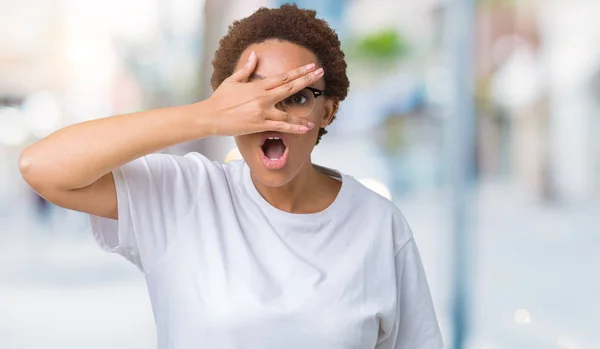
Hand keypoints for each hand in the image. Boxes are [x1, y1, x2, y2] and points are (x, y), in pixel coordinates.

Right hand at [203, 51, 323, 136]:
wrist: (210, 116)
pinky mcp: (259, 124)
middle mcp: (263, 97)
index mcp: (258, 86)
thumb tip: (254, 55)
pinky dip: (294, 128)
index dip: (298, 71)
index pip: (283, 77)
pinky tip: (305, 128)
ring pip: (287, 111)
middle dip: (306, 80)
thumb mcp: (233, 80)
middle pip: (290, 88)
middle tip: (319, 73)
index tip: (310, 67)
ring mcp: (262, 112)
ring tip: (315, 112)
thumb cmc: (220, 98)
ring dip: (302, 112)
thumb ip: (246, 69)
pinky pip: (281, 127)